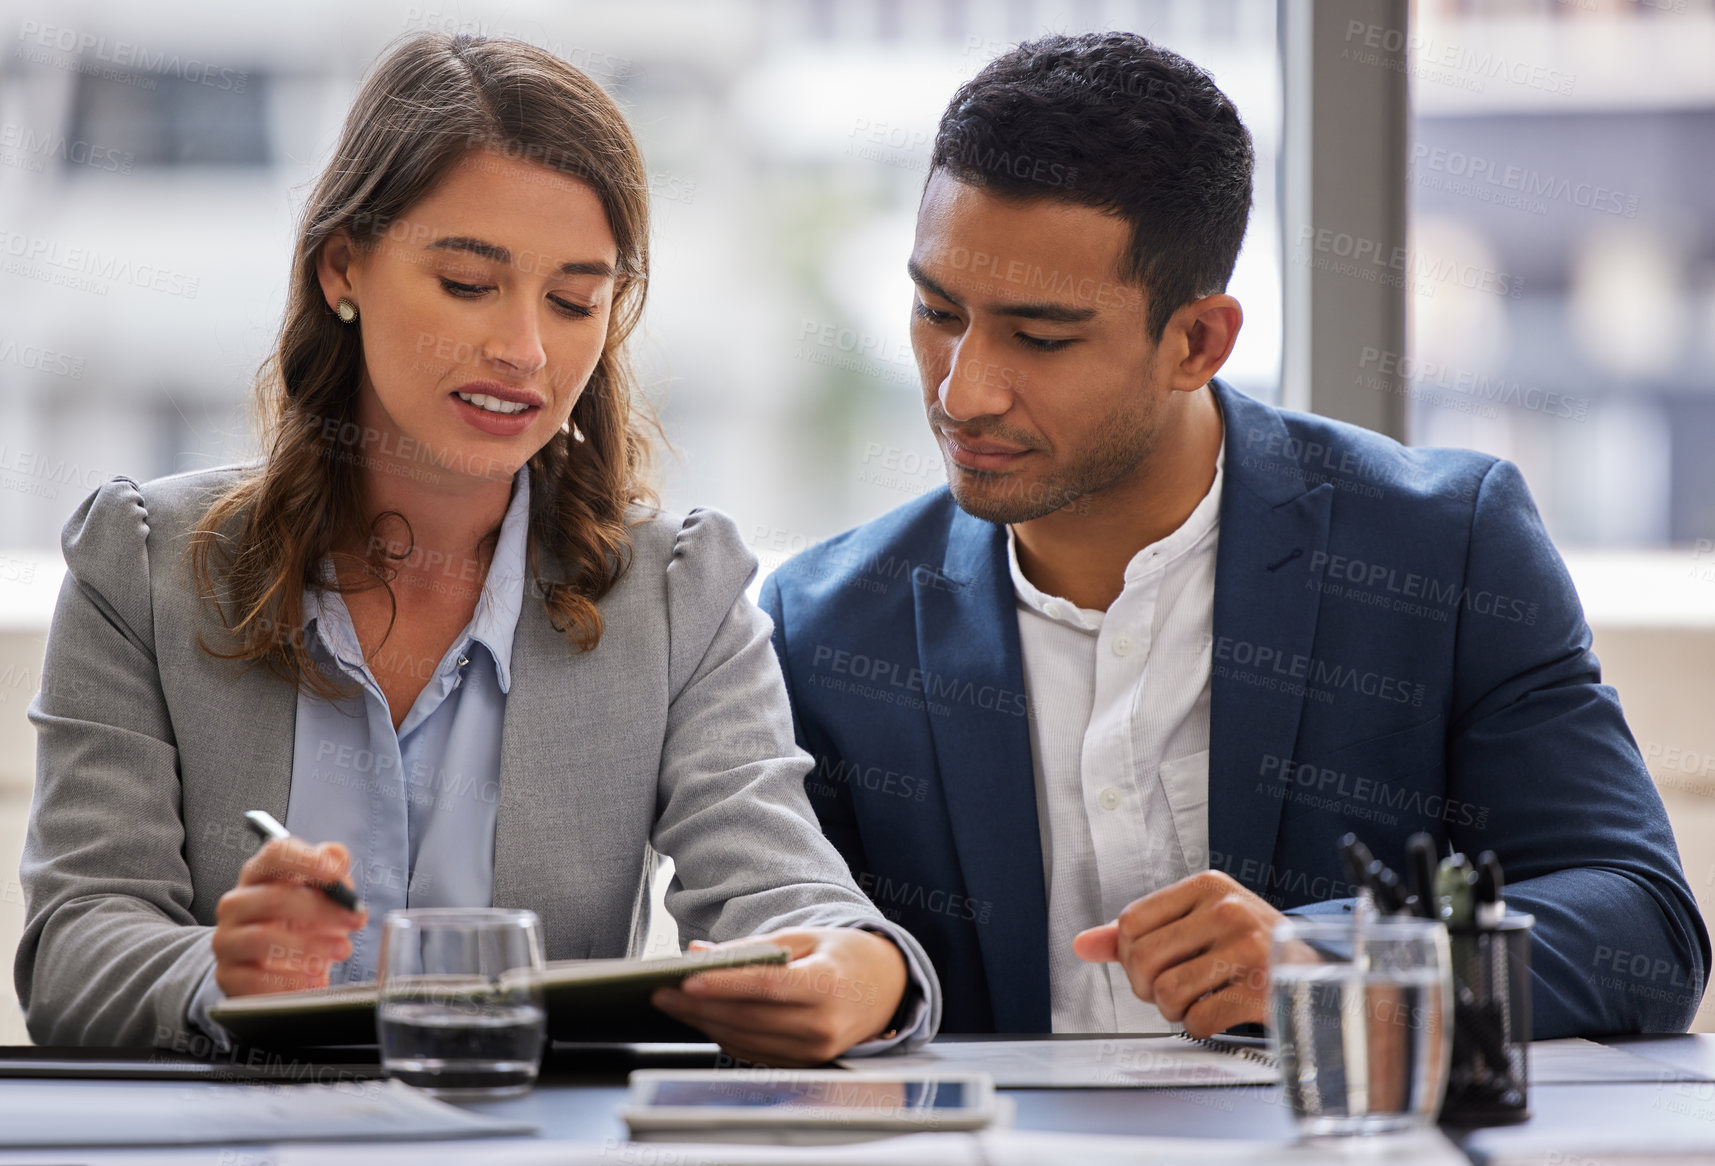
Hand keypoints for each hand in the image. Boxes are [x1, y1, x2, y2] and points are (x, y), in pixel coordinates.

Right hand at [212, 838, 366, 996]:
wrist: (274, 965)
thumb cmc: (302, 920)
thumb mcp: (323, 894)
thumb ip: (333, 871)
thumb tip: (335, 857)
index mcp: (260, 874)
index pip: (275, 854)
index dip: (304, 861)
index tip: (334, 873)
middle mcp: (236, 904)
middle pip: (274, 897)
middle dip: (321, 909)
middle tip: (356, 920)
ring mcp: (227, 940)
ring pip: (262, 939)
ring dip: (309, 947)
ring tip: (341, 950)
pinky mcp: (228, 975)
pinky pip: (255, 980)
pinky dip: (290, 982)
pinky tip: (316, 980)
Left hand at [650, 928, 907, 1065]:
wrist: (885, 989)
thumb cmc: (843, 957)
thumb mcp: (805, 938)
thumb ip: (753, 947)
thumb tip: (701, 953)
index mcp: (827, 985)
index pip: (767, 986)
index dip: (724, 985)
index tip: (687, 979)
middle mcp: (822, 1024)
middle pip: (748, 1017)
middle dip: (699, 1006)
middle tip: (662, 992)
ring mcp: (814, 1050)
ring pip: (745, 1038)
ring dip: (704, 1022)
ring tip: (674, 1003)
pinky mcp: (804, 1063)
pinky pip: (754, 1051)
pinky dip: (723, 1034)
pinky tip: (703, 1018)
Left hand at [1072, 870, 1284, 1037]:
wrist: (1320, 974)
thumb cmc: (1252, 947)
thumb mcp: (1200, 923)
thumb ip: (1140, 931)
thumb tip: (1082, 944)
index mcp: (1208, 885)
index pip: (1130, 922)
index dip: (1129, 954)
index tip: (1151, 964)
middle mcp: (1228, 910)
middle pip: (1141, 959)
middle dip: (1147, 988)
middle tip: (1171, 989)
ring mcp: (1248, 948)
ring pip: (1166, 992)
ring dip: (1174, 1009)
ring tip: (1197, 999)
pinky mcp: (1262, 989)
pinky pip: (1198, 1020)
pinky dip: (1201, 1026)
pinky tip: (1220, 1012)